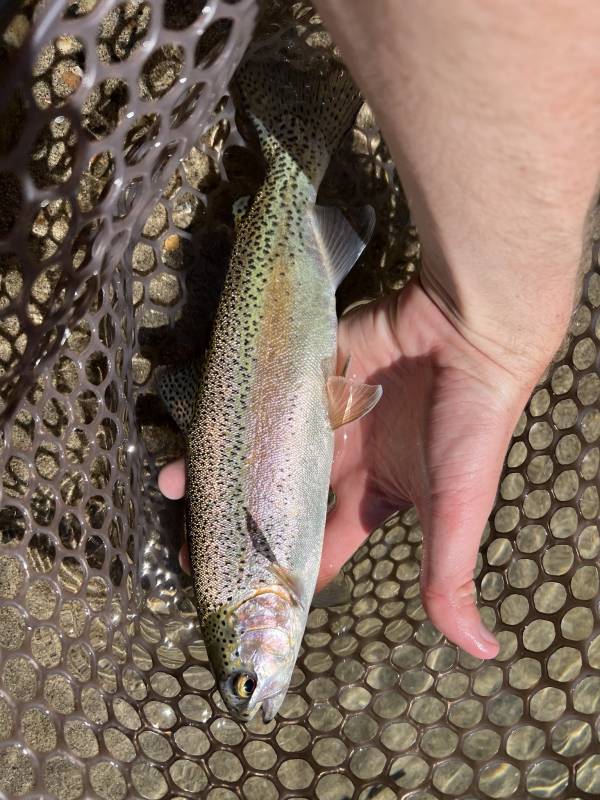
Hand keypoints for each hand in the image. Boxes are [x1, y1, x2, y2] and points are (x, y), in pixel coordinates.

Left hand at [158, 275, 548, 657]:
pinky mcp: (304, 372)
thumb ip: (447, 576)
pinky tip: (193, 428)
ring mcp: (317, 414)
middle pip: (275, 498)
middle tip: (188, 546)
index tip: (249, 596)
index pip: (322, 544)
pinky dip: (227, 408)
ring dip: (218, 465)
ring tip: (171, 485)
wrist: (468, 334)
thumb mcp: (454, 508)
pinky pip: (258, 392)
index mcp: (372, 493)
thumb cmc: (467, 427)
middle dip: (236, 523)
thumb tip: (480, 652)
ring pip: (258, 445)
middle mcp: (339, 457)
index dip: (289, 571)